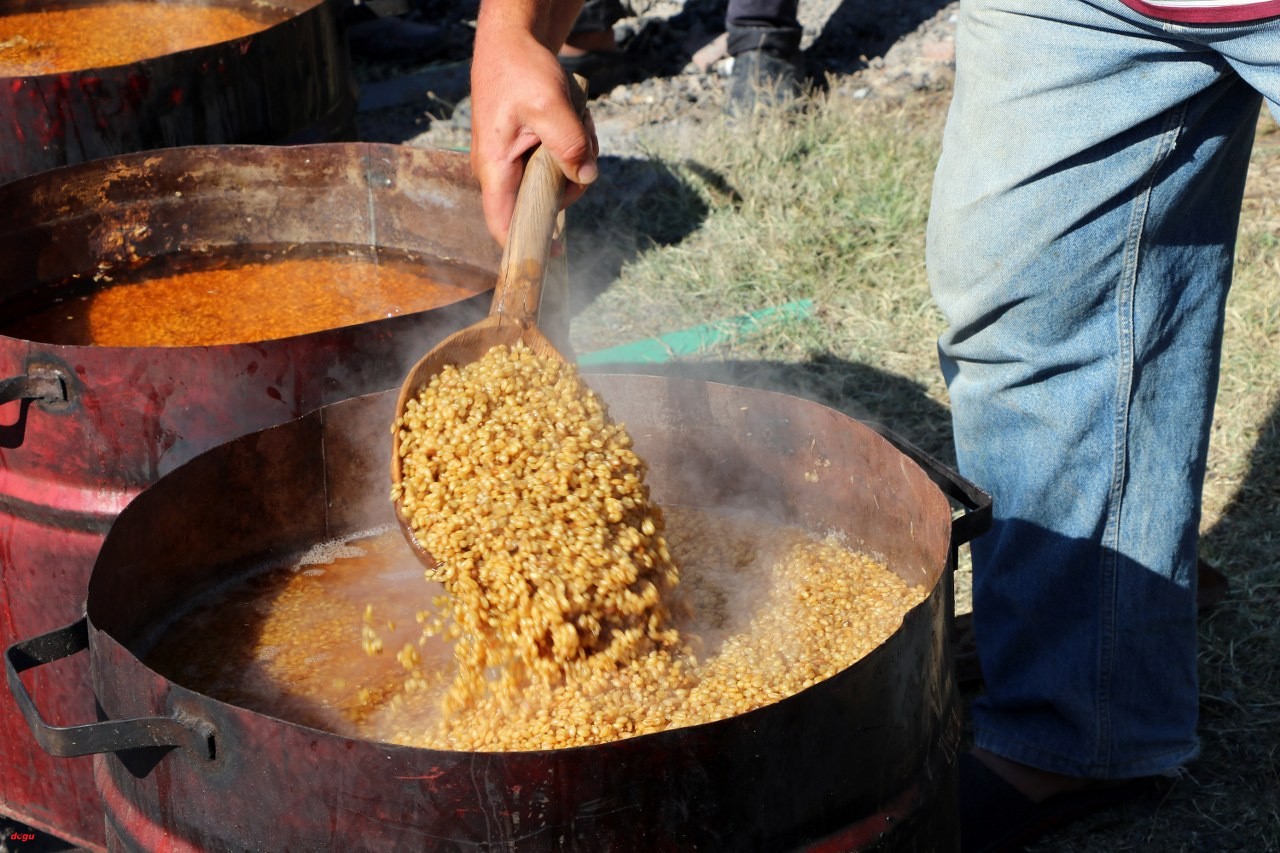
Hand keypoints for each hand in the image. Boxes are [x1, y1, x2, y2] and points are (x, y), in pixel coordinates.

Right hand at [470, 20, 598, 245]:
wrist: (511, 44)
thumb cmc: (520, 72)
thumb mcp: (550, 106)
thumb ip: (568, 145)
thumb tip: (586, 177)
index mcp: (495, 168)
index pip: (502, 225)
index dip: (526, 248)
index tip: (554, 257)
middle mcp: (501, 173)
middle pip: (543, 205)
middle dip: (571, 182)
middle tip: (581, 144)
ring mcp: (514, 165)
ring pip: (556, 184)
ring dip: (577, 158)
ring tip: (576, 123)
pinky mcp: (527, 155)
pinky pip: (558, 166)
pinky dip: (573, 148)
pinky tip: (574, 122)